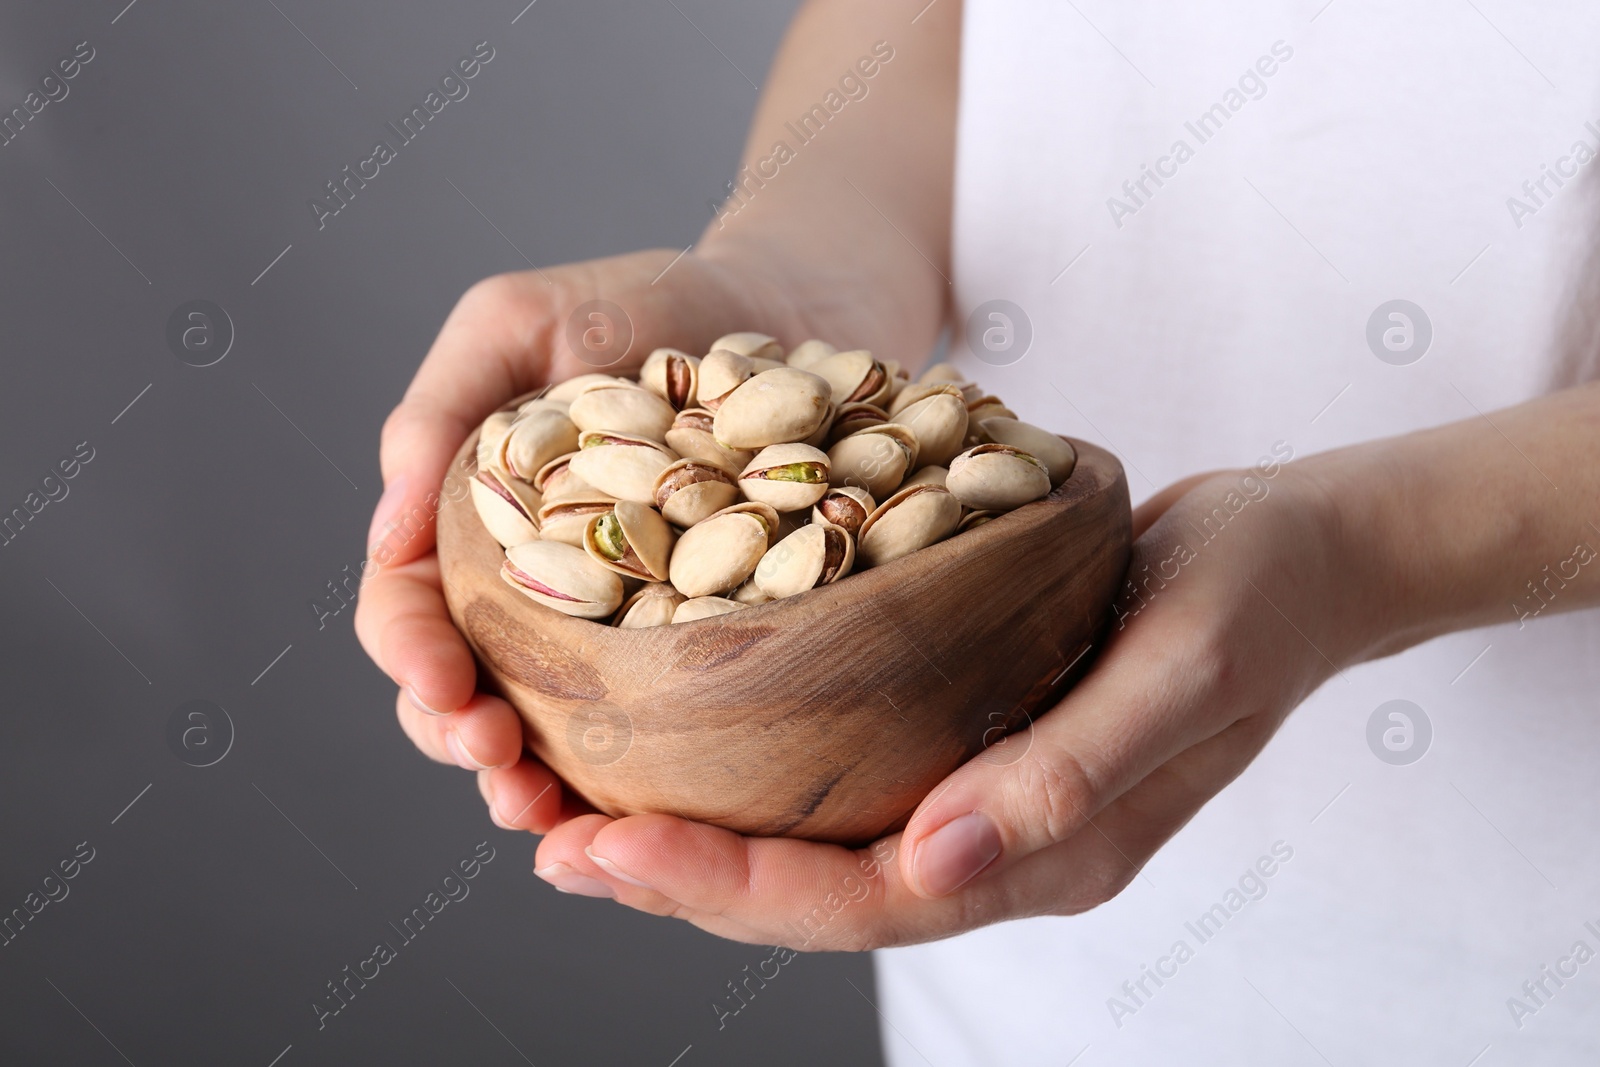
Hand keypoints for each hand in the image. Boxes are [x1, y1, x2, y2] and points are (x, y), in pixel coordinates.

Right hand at [353, 246, 901, 834]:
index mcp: (468, 521)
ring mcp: (613, 625)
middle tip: (498, 763)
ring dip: (537, 780)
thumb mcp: (522, 322)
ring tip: (551, 811)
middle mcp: (531, 588)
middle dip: (463, 737)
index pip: (406, 603)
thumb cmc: (646, 303)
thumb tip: (384, 529)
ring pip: (549, 725)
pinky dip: (638, 770)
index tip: (441, 683)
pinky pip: (659, 720)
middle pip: (464, 687)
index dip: (408, 653)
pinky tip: (647, 805)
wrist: (789, 309)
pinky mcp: (695, 642)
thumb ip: (442, 409)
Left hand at [528, 463, 1352, 944]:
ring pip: (820, 852)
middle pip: (819, 896)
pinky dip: (754, 783)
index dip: (733, 884)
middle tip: (551, 843)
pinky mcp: (972, 744)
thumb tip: (938, 862)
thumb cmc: (1254, 595)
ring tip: (578, 817)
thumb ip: (1072, 772)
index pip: (868, 898)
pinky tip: (682, 751)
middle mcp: (1005, 843)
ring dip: (700, 844)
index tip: (609, 847)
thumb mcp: (1183, 665)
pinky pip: (846, 788)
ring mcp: (988, 800)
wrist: (1306, 555)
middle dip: (681, 881)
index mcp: (1054, 848)